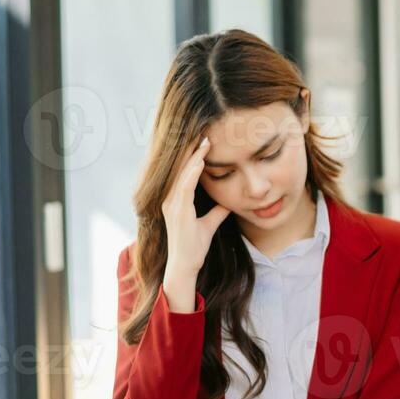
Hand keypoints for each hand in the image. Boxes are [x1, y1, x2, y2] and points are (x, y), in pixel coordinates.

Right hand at [161, 137, 229, 310]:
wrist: (185, 266)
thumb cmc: (194, 247)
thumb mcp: (209, 224)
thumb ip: (217, 211)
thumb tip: (229, 202)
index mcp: (176, 200)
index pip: (184, 172)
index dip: (194, 156)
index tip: (205, 141)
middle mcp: (170, 199)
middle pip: (180, 168)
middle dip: (191, 150)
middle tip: (203, 131)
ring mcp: (172, 205)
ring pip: (182, 174)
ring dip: (193, 157)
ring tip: (204, 141)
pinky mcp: (177, 212)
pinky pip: (184, 188)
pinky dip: (192, 173)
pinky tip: (200, 162)